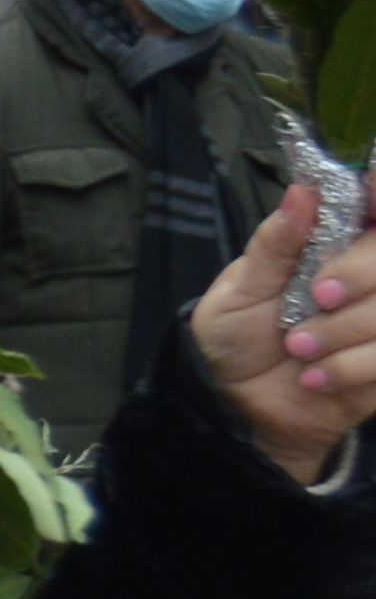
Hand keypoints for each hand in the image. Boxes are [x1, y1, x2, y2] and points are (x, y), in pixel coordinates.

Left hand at [191, 172, 372, 484]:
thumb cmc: (236, 339)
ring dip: (342, 331)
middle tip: (320, 295)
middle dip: (360, 272)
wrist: (239, 407)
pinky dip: (349, 368)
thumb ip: (276, 244)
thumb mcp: (240, 290)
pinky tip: (315, 378)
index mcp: (331, 246)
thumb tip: (302, 192)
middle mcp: (365, 280)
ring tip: (297, 348)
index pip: (371, 209)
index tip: (371, 198)